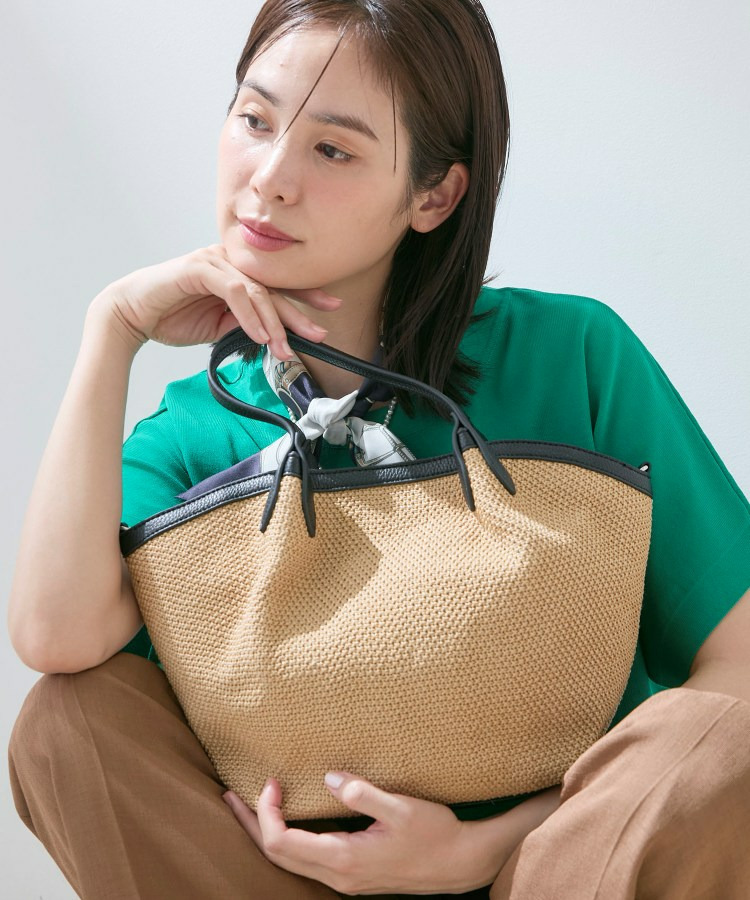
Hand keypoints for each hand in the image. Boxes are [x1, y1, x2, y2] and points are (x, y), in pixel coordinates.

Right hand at [88, 243, 341, 358]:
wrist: (132, 315)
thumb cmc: (172, 317)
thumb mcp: (220, 327)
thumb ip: (245, 325)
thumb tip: (273, 336)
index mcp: (237, 274)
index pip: (277, 285)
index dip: (305, 297)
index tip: (329, 311)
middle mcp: (230, 262)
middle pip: (274, 287)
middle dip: (300, 311)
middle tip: (321, 331)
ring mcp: (215, 262)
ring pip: (257, 290)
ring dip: (274, 322)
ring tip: (284, 347)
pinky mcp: (200, 268)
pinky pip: (235, 291)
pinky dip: (250, 314)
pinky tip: (260, 335)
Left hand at [222, 772, 497, 894]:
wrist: (459, 863)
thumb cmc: (434, 833)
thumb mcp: (402, 808)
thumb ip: (363, 793)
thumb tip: (330, 778)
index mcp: (343, 858)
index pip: (282, 843)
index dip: (266, 813)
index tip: (271, 781)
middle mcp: (338, 875)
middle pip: (277, 857)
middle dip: (251, 826)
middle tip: (232, 795)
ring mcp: (344, 879)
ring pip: (289, 862)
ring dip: (266, 834)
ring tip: (252, 806)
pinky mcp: (352, 874)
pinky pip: (306, 861)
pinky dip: (287, 840)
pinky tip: (290, 820)